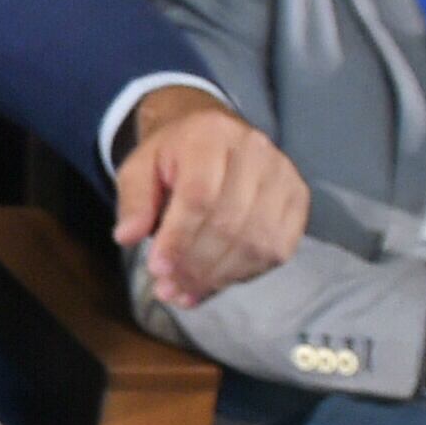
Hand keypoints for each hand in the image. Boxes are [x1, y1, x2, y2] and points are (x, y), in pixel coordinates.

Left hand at [112, 87, 309, 309]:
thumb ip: (133, 200)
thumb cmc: (173, 155)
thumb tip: (127, 237)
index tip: (158, 270)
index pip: (200, 195)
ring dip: (220, 276)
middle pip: (230, 223)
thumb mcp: (139, 168)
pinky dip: (246, 273)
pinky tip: (217, 282)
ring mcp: (283, 175)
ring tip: (186, 292)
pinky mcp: (298, 198)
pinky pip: (278, 248)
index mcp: (210, 136)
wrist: (213, 132)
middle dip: (196, 266)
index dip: (179, 239)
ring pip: (258, 241)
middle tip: (168, 290)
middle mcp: (255, 151)